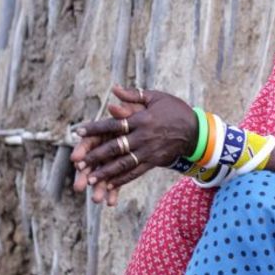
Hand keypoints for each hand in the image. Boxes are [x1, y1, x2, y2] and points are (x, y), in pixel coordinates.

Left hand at [72, 84, 196, 203]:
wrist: (197, 131)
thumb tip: (114, 89)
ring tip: (90, 179)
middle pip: (115, 147)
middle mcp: (144, 137)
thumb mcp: (157, 97)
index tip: (78, 132)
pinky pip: (136, 172)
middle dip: (95, 155)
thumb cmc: (175, 110)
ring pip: (124, 163)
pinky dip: (122, 179)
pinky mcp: (154, 161)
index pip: (114, 124)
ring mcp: (149, 151)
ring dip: (106, 172)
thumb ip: (134, 95)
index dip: (95, 128)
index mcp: (142, 119)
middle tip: (78, 162)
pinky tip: (109, 185)